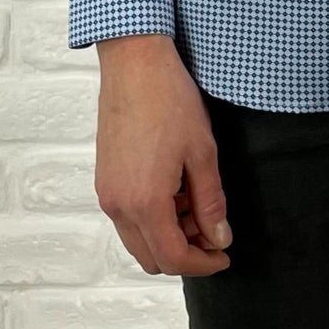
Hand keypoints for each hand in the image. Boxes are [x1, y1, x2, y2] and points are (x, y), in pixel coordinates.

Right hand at [94, 33, 233, 276]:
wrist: (134, 64)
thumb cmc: (169, 100)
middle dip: (186, 252)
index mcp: (145, 203)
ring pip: (138, 239)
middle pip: (152, 258)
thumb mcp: (202, 151)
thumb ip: (210, 202)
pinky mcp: (104, 178)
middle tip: (213, 228)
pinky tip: (175, 189)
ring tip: (196, 203)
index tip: (223, 254)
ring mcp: (107, 192)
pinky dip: (152, 218)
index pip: (174, 259)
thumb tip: (219, 238)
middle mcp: (119, 206)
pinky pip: (128, 217)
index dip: (203, 264)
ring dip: (168, 235)